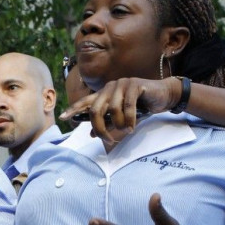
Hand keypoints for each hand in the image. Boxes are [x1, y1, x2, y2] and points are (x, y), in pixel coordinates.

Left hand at [59, 77, 181, 143]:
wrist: (162, 96)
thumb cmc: (141, 107)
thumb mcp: (121, 118)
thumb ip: (106, 123)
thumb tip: (90, 134)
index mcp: (104, 94)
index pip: (85, 102)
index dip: (73, 110)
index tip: (62, 118)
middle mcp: (109, 87)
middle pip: (95, 110)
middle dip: (99, 128)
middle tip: (107, 140)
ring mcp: (122, 84)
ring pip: (112, 110)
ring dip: (119, 125)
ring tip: (127, 130)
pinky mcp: (135, 85)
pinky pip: (127, 106)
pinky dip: (130, 120)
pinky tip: (133, 126)